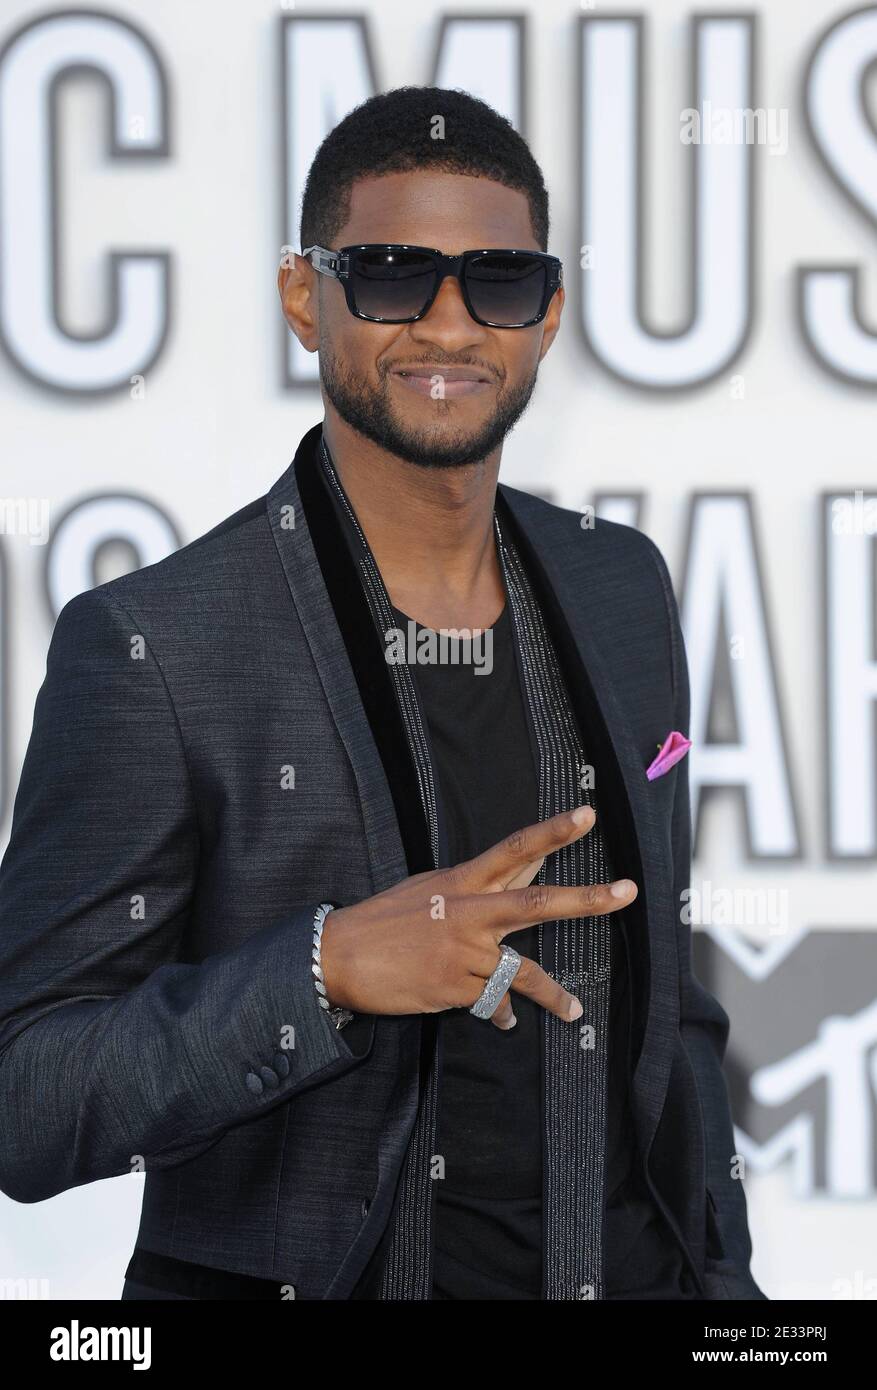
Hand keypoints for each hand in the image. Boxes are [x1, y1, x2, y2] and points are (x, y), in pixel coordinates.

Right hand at [319, 806, 636, 1030]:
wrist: (339, 955)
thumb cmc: (385, 918)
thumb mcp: (430, 888)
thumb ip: (479, 883)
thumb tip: (526, 870)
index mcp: (462, 881)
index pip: (515, 849)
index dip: (552, 832)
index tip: (587, 815)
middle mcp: (469, 912)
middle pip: (537, 903)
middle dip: (586, 899)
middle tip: (627, 891)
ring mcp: (464, 952)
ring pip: (523, 972)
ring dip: (553, 995)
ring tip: (574, 1010)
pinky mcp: (454, 987)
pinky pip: (492, 1002)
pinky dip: (500, 1013)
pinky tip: (503, 1021)